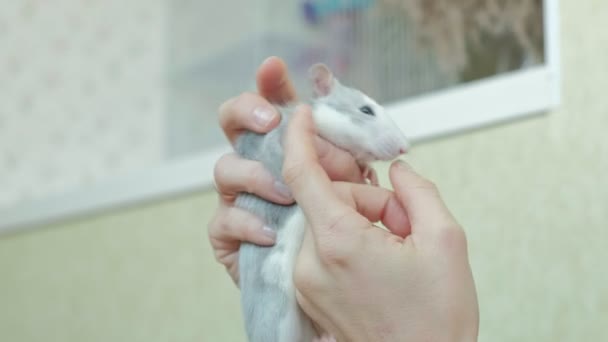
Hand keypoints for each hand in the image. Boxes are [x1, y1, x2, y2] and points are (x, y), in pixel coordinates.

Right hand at [208, 57, 366, 284]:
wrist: (347, 295)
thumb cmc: (360, 243)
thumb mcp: (364, 194)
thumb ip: (349, 161)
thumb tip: (336, 131)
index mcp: (293, 153)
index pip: (276, 110)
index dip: (270, 86)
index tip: (274, 68)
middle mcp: (262, 170)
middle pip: (234, 126)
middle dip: (245, 112)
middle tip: (271, 121)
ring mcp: (243, 202)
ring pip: (224, 169)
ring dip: (254, 173)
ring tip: (285, 193)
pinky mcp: (231, 239)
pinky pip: (222, 222)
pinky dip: (245, 222)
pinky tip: (273, 232)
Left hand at [283, 106, 478, 341]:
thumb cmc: (436, 319)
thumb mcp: (445, 241)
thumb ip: (418, 191)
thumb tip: (397, 172)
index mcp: (339, 243)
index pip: (302, 174)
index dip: (300, 137)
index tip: (304, 115)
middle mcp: (310, 262)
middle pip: (326, 197)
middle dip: (366, 197)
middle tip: (405, 220)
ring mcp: (305, 281)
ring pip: (324, 221)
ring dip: (360, 219)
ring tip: (398, 248)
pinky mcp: (309, 293)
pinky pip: (321, 245)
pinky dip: (347, 238)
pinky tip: (380, 258)